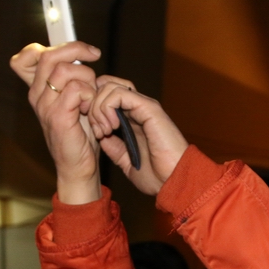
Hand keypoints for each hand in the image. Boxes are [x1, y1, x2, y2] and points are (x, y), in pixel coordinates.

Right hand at [9, 42, 102, 203]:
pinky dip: (90, 94)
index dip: (49, 46)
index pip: (26, 58)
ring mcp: (45, 107)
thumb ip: (73, 80)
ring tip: (93, 95)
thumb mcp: (75, 102)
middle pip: (49, 56)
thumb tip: (83, 55)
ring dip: (88, 78)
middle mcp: (37, 96)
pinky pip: (75, 89)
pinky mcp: (58, 117)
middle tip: (95, 55)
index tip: (79, 51)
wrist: (79, 166)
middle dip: (76, 49)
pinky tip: (92, 108)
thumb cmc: (81, 135)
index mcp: (38, 90)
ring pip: (65, 70)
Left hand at [88, 75, 188, 195]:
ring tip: (104, 131)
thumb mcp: (127, 163)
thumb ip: (115, 149)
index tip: (96, 133)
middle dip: (92, 107)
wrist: (175, 182)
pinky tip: (112, 127)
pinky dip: (107, 107)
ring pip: (109, 87)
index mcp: (135, 120)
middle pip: (105, 87)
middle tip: (98, 132)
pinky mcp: (148, 107)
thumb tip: (101, 138)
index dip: (94, 109)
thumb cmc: (158, 177)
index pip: (107, 97)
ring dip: (98, 108)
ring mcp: (144, 106)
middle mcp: (139, 109)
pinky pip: (119, 93)